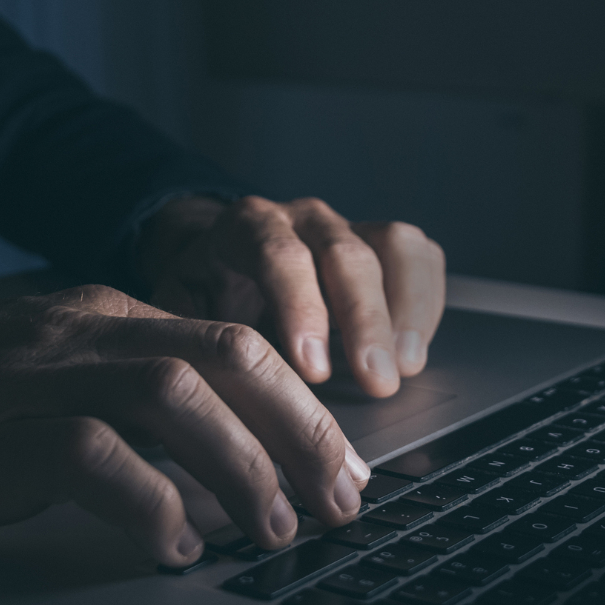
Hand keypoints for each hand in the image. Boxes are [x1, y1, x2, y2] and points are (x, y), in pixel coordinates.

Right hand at [0, 286, 370, 566]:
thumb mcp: (43, 373)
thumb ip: (122, 392)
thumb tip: (217, 454)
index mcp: (100, 316)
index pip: (230, 340)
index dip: (302, 406)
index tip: (343, 465)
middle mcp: (78, 333)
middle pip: (224, 357)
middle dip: (301, 431)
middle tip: (341, 501)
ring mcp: (30, 376)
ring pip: (171, 396)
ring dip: (241, 466)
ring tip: (272, 530)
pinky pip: (86, 455)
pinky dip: (144, 501)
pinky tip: (171, 546)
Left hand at [139, 196, 445, 397]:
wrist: (215, 257)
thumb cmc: (202, 293)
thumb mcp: (179, 309)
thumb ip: (194, 335)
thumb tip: (209, 385)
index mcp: (246, 227)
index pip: (278, 255)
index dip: (300, 309)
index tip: (312, 368)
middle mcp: (302, 219)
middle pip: (346, 253)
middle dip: (365, 322)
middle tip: (375, 382)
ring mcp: (347, 227)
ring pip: (394, 246)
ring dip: (406, 311)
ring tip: (404, 368)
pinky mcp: (381, 245)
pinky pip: (420, 258)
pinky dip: (426, 304)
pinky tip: (413, 352)